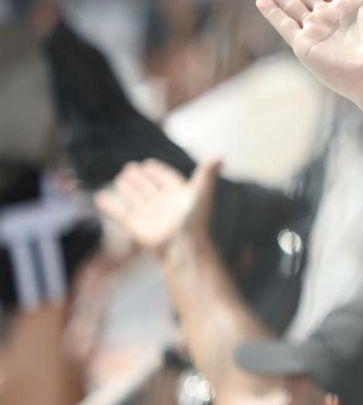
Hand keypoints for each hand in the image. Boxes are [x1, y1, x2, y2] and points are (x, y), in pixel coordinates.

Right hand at [95, 159, 219, 257]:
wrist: (183, 246)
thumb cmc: (194, 219)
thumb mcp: (201, 192)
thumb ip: (207, 174)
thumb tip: (220, 157)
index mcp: (180, 197)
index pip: (167, 180)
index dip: (159, 172)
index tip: (149, 164)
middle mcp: (165, 206)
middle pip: (150, 189)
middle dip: (141, 180)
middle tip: (129, 168)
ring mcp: (151, 217)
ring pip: (137, 200)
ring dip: (129, 190)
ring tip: (120, 179)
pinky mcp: (137, 228)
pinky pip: (121, 215)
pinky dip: (110, 207)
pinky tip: (100, 198)